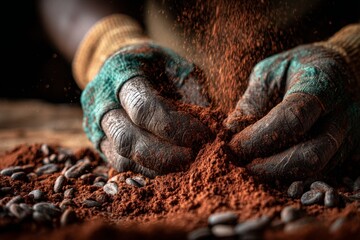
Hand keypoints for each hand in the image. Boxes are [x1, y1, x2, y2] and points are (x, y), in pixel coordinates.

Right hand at [82, 43, 210, 176]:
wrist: (120, 64)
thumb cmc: (156, 65)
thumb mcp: (177, 67)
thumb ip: (193, 94)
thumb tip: (216, 128)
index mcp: (121, 74)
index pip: (143, 108)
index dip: (176, 127)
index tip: (203, 134)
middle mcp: (102, 102)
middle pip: (127, 138)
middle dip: (165, 155)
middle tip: (194, 157)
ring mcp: (96, 125)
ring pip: (121, 157)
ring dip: (157, 167)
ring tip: (184, 165)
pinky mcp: (100, 142)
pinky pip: (121, 166)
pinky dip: (147, 171)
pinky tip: (168, 168)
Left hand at [225, 44, 359, 180]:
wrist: (333, 68)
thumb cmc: (295, 68)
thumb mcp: (268, 72)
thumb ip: (252, 100)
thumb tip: (231, 132)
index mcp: (320, 84)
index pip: (292, 119)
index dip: (259, 138)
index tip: (233, 146)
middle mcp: (343, 112)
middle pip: (312, 153)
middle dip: (272, 167)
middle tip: (244, 167)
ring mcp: (349, 133)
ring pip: (318, 168)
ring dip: (281, 174)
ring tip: (253, 168)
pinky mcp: (347, 148)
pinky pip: (320, 170)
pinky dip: (293, 173)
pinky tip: (271, 166)